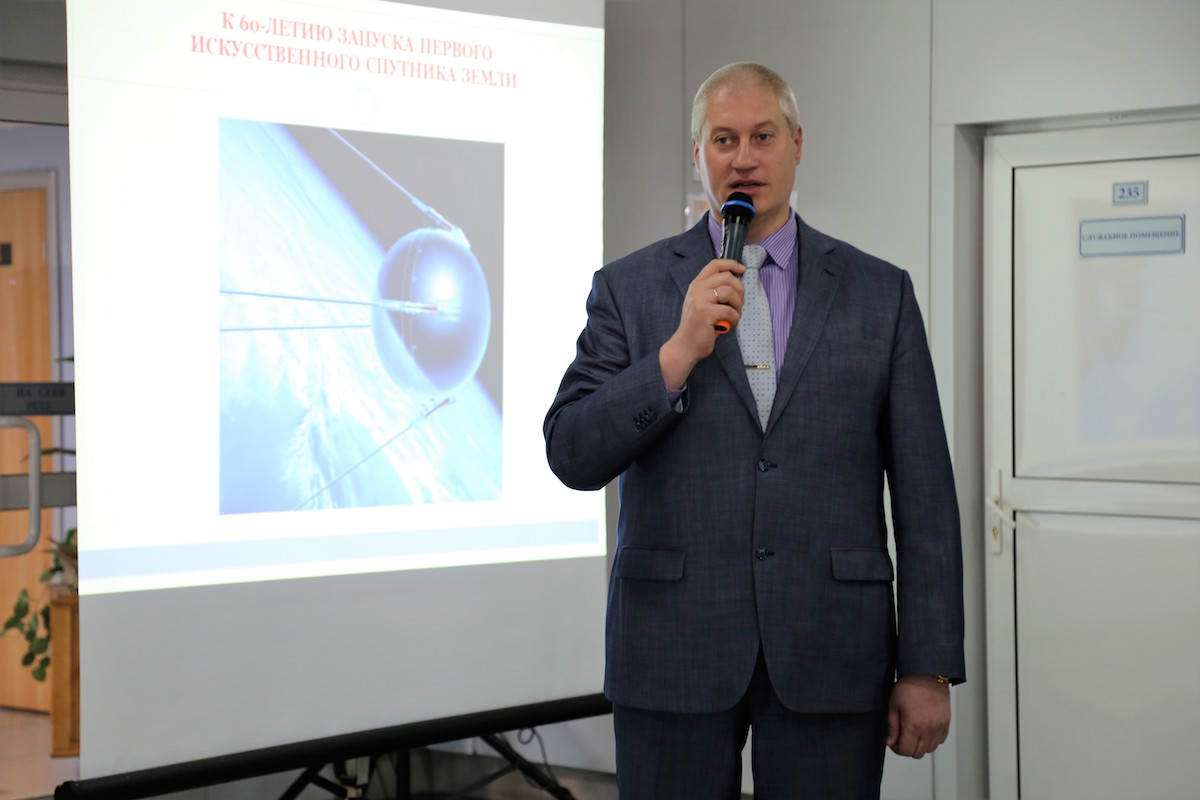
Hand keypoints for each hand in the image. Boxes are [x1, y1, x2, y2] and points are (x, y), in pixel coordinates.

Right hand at [659, 258, 744, 388]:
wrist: (685, 346)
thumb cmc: (698, 326)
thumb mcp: (702, 303)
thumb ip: (713, 291)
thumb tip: (736, 283)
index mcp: (696, 285)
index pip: (715, 264)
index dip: (731, 264)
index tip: (742, 270)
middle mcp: (697, 289)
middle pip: (727, 277)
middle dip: (740, 290)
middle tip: (740, 304)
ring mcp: (700, 300)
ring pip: (730, 292)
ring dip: (739, 305)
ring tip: (735, 315)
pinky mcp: (705, 312)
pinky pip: (730, 310)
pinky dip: (735, 318)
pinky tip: (731, 324)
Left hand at [886, 675, 950, 758]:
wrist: (927, 674)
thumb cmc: (909, 686)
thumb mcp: (893, 705)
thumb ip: (892, 727)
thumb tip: (890, 742)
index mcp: (913, 726)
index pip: (905, 751)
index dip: (896, 748)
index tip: (893, 741)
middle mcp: (928, 729)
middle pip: (917, 753)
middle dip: (907, 748)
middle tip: (902, 737)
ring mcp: (939, 728)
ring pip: (929, 749)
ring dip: (920, 745)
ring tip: (913, 732)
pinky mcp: (946, 724)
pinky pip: (939, 741)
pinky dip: (931, 740)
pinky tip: (924, 729)